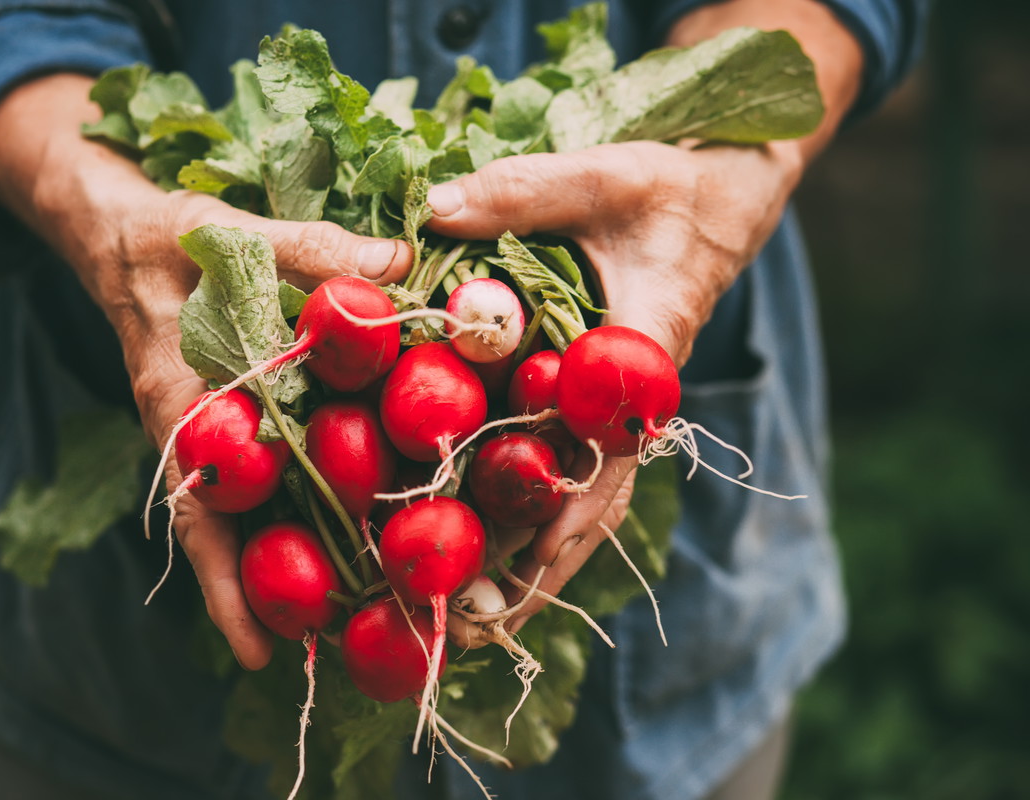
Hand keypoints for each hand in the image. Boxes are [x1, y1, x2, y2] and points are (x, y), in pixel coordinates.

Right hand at [0, 74, 412, 668]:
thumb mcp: (228, 234)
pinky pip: (276, 468)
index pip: (201, 512)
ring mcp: (223, 432)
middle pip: (236, 535)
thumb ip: (307, 250)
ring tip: (355, 615)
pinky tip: (359, 519)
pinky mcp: (246, 416)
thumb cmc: (168, 238)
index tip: (261, 650)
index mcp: (180, 406)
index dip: (226, 584)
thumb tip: (398, 265)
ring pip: (258, 511)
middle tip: (335, 654)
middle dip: (276, 595)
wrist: (127, 238)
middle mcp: (200, 436)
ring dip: (296, 559)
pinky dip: (307, 498)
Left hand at [427, 0, 866, 629]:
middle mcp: (630, 404)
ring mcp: (614, 414)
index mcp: (642, 360)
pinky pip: (565, 474)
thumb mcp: (604, 175)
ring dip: (530, 565)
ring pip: (578, 505)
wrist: (721, 196)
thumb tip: (434, 213)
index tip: (524, 567)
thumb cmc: (672, 187)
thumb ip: (524, 192)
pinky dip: (530, 519)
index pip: (608, 451)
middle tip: (469, 630)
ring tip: (468, 624)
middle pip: (590, 506)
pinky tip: (481, 556)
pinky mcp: (594, 408)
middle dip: (536, 572)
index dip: (568, 511)